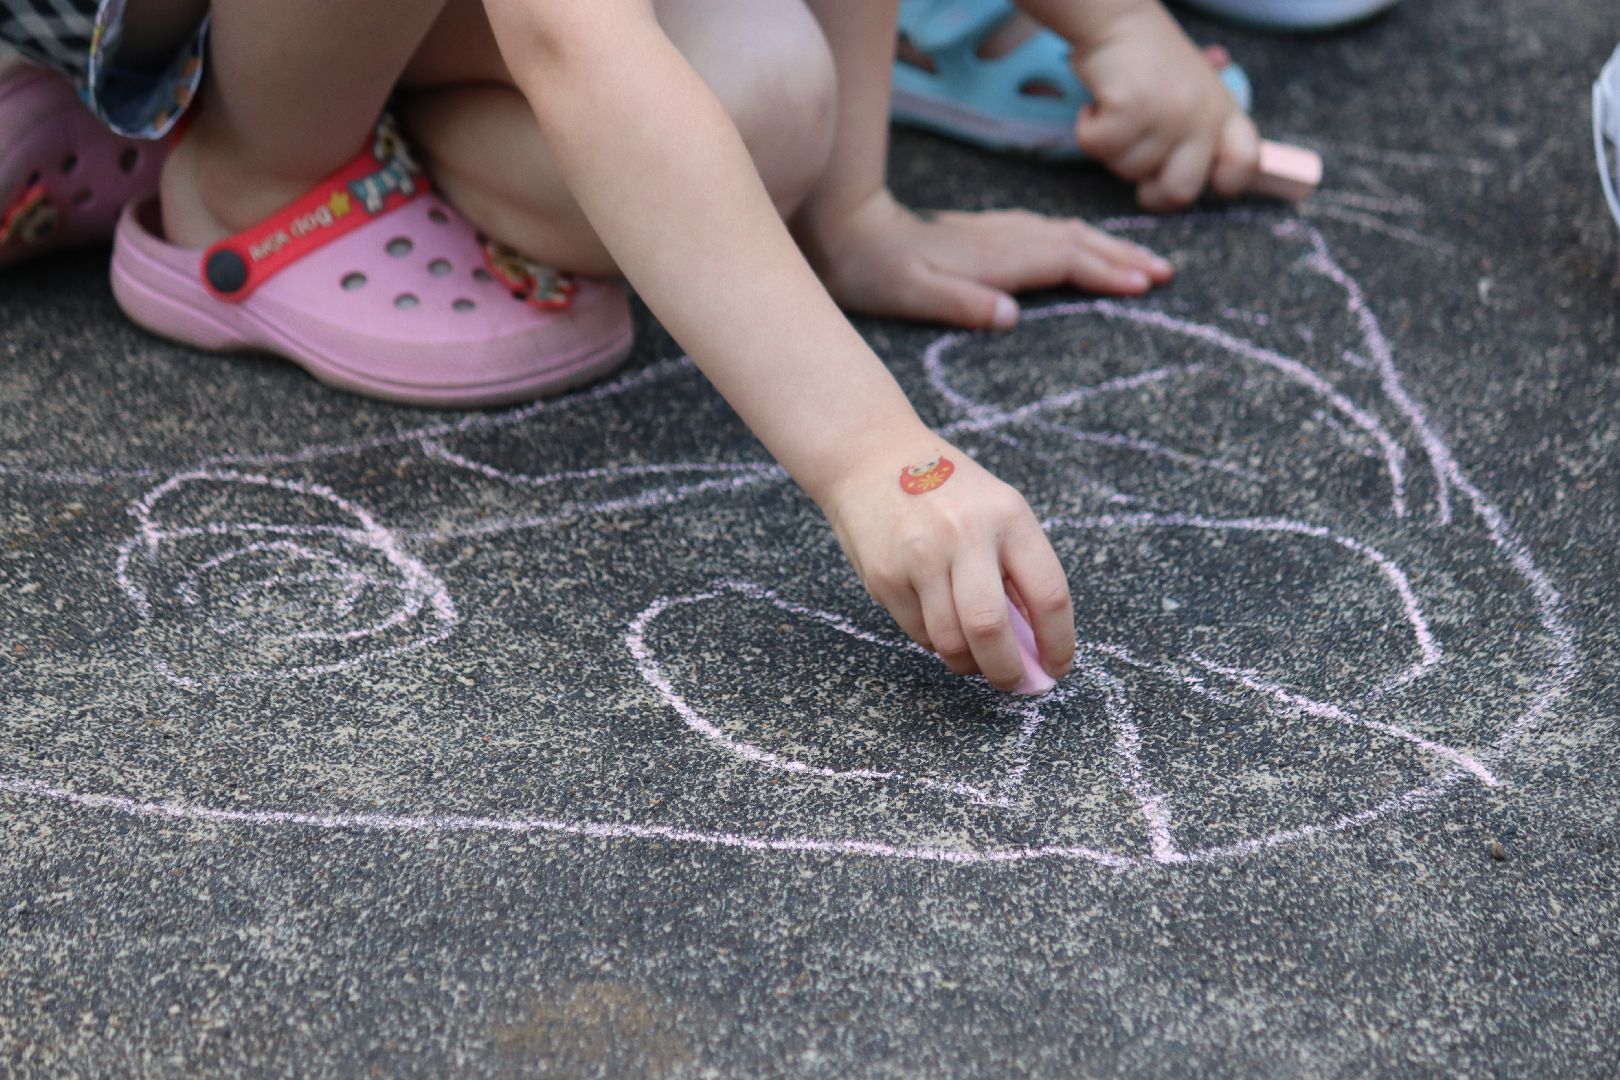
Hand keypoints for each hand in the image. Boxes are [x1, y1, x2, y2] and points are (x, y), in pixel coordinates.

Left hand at [801, 190, 1171, 330]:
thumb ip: (961, 304)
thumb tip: (1009, 315)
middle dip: (1124, 258)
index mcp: (998, 257)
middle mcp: (1007, 238)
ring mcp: (1002, 231)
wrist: (853, 232)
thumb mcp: (914, 295)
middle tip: (1166, 276)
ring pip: (1069, 234)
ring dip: (1110, 247)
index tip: (1145, 286)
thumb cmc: (882, 273)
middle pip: (1079, 243)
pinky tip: (1091, 249)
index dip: (1108, 273)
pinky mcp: (993, 232)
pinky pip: (1053, 233)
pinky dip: (1084, 242)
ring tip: (1146, 264)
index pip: (1066, 261)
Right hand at [821, 431, 1075, 689]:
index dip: (1058, 644)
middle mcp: (964, 535)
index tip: (1056, 667)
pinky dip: (934, 641)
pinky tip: (937, 620)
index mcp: (1008, 517)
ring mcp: (919, 557)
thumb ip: (1018, 571)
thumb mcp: (997, 511)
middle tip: (1012, 683)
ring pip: (950, 642)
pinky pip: (917, 633)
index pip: (1049, 595)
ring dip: (967, 663)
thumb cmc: (947, 492)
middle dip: (1007, 672)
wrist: (870, 458)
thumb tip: (1034, 646)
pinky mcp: (884, 576)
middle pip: (990, 628)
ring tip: (973, 656)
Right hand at [1070, 6, 1260, 210]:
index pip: (1243, 165)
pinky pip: (1100, 147)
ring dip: (1110, 148)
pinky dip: (1087, 131)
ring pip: (1128, 170)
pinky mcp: (1132, 108)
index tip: (1192, 174)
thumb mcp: (1193, 92)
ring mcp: (1169, 114)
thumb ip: (1201, 131)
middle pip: (1180, 193)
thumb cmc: (1149, 60)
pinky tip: (1097, 106)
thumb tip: (1201, 172)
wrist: (1118, 19)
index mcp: (1222, 114)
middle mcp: (1202, 117)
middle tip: (1135, 165)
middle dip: (1150, 192)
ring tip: (1115, 112)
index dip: (1221, 183)